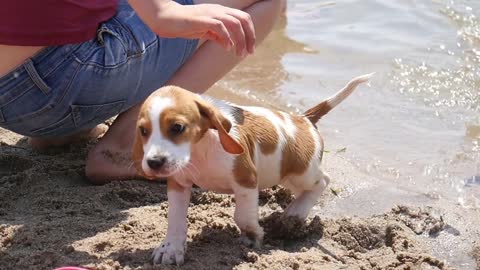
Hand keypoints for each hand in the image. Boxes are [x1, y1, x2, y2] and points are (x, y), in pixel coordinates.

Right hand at [130, 0, 255, 56]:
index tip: (250, 49)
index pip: (244, 18)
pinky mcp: (203, 19)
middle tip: (248, 53)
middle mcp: (219, 10)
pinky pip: (220, 26)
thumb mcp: (205, 31)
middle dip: (250, 37)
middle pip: (243, 19)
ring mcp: (211, 13)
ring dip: (240, 40)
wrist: (166, 18)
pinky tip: (227, 48)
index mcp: (221, 12)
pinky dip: (227, 38)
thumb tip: (229, 45)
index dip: (250, 33)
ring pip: (235, 23)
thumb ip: (217, 36)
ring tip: (239, 53)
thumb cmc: (184, 25)